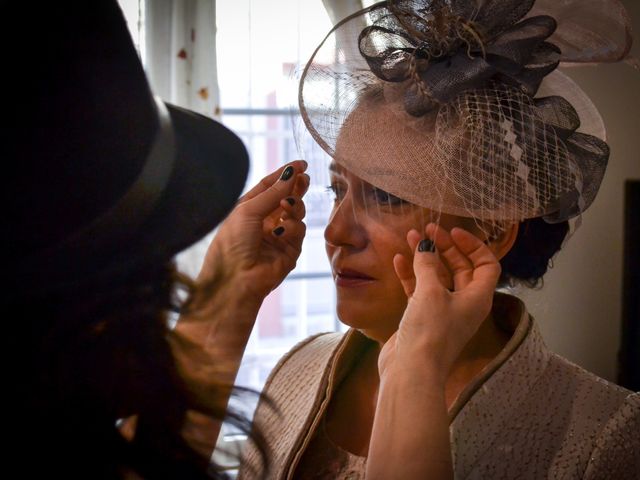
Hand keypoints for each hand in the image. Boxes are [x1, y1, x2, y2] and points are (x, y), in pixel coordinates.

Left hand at [196, 160, 308, 305]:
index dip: (284, 174)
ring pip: (297, 213)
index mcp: (248, 210)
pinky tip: (281, 231)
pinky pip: (299, 231)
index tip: (300, 164)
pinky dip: (293, 227)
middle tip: (305, 178)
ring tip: (287, 205)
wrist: (234, 280)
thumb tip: (291, 173)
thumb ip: (273, 192)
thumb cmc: (231, 244)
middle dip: (296, 187)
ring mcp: (278, 236)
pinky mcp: (290, 251)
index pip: (270, 187)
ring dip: (294, 205)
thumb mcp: (248, 210)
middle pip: (286, 198)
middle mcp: (264, 222)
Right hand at [379, 224, 500, 382]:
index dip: (473, 245)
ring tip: (410, 237)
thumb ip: (427, 264)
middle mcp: (463, 303)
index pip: (487, 264)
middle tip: (427, 229)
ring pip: (437, 277)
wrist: (411, 370)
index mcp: (477, 298)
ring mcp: (442, 311)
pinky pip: (418, 290)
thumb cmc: (430, 331)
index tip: (453, 231)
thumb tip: (425, 245)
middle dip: (444, 247)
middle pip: (460, 268)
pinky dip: (410, 274)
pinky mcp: (421, 318)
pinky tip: (398, 260)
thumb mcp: (431, 292)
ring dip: (425, 257)